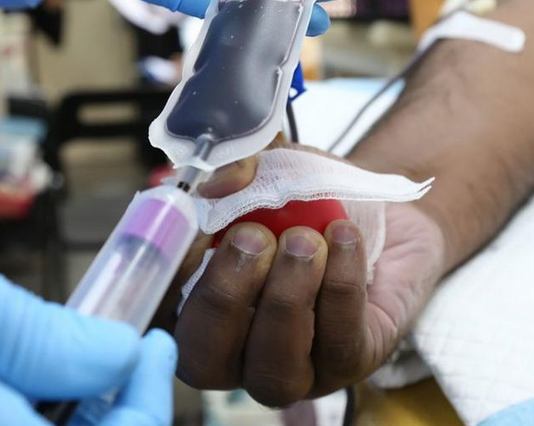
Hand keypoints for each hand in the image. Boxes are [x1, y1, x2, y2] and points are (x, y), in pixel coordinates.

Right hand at [166, 146, 445, 405]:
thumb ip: (235, 164)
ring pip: (274, 369)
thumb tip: (215, 183)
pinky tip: (344, 238)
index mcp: (192, 306)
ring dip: (287, 296)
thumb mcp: (267, 166)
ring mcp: (291, 370)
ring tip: (305, 239)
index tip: (192, 235)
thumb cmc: (305, 199)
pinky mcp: (348, 365)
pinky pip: (338, 343)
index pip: (154, 318)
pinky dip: (340, 285)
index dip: (163, 284)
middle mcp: (233, 352)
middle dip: (226, 297)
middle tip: (254, 237)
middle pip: (204, 360)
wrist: (378, 211)